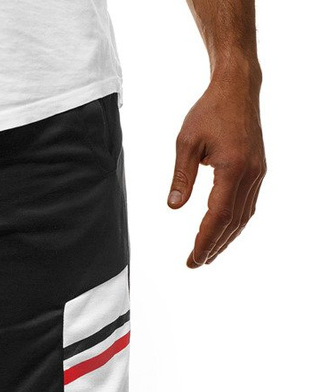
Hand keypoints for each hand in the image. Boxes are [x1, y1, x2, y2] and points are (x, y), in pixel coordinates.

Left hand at [168, 68, 265, 267]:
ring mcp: (257, 173)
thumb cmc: (209, 111)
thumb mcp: (186, 142)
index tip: (193, 259)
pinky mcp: (257, 170)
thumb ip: (181, 177)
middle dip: (213, 246)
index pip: (218, 216)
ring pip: (243, 217)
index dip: (205, 241)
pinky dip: (235, 224)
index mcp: (233, 168)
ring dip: (226, 239)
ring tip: (208, 255)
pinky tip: (223, 233)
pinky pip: (247, 205)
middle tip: (195, 264)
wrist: (237, 89)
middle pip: (232, 223)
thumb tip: (173, 207)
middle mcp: (250, 174)